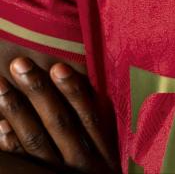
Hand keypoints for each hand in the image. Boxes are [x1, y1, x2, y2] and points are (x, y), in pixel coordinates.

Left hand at [0, 57, 119, 172]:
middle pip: (59, 124)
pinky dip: (10, 143)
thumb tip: (76, 80)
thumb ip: (99, 125)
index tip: (57, 66)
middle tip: (19, 63)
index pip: (89, 116)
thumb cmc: (102, 173)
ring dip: (16, 111)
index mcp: (104, 152)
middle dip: (38, 92)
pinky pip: (24, 165)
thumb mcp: (111, 153)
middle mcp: (83, 165)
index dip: (74, 91)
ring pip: (36, 143)